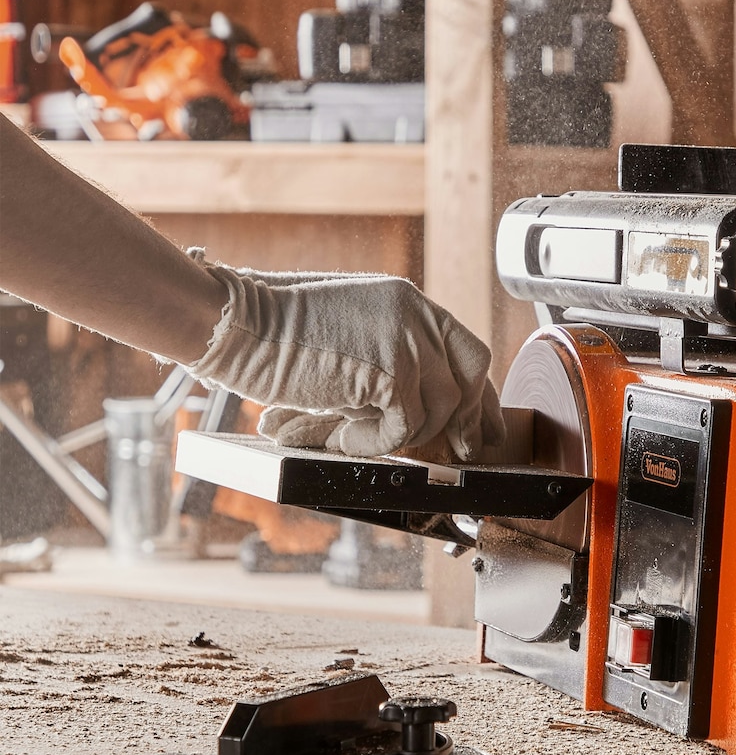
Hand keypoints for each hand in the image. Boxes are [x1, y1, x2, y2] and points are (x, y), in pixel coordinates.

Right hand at [187, 262, 503, 459]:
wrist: (238, 326)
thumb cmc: (276, 336)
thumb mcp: (349, 337)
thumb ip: (388, 359)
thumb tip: (420, 410)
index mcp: (407, 302)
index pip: (467, 350)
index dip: (477, 394)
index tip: (478, 426)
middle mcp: (415, 315)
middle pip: (470, 377)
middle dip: (467, 420)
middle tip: (459, 452)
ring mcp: (407, 340)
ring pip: (438, 411)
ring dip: (400, 434)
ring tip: (352, 432)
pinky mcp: (392, 371)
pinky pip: (404, 428)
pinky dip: (373, 443)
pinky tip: (340, 434)